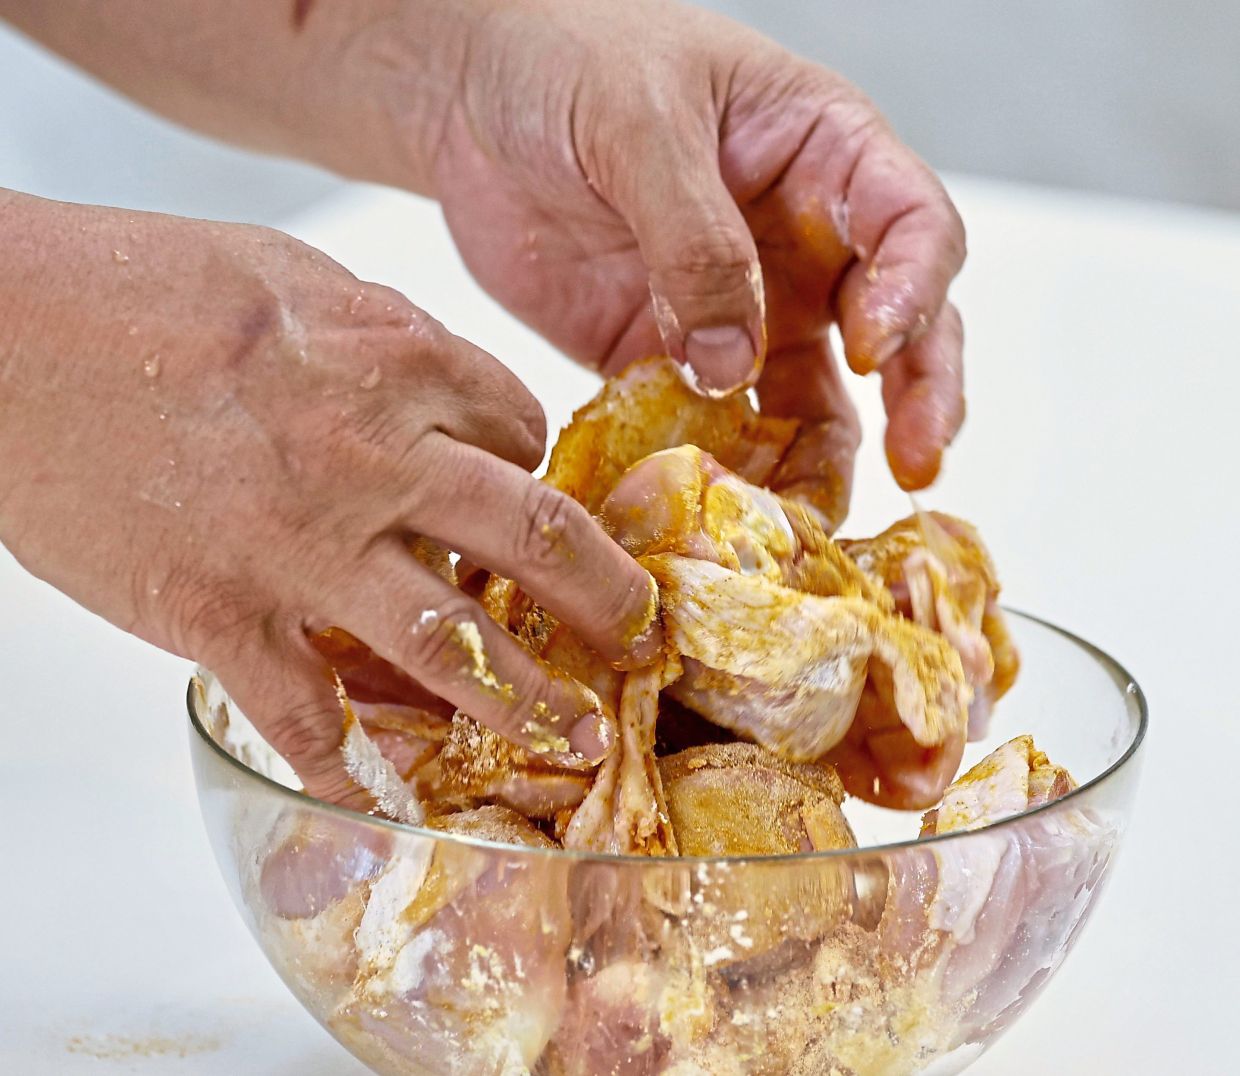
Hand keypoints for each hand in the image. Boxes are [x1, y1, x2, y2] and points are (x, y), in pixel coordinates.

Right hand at [0, 193, 660, 802]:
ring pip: (452, 644)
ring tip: (581, 734)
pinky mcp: (217, 616)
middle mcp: (372, 461)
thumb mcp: (291, 273)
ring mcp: (300, 548)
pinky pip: (307, 713)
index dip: (539, 464)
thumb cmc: (133, 282)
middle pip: (534, 539)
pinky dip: (349, 763)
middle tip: (642, 630)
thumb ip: (383, 329)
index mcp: (394, 363)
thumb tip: (441, 377)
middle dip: (605, 592)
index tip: (535, 491)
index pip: (520, 430)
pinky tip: (384, 794)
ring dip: (528, 699)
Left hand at [420, 1, 965, 527]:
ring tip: (811, 515)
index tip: (871, 344)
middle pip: (897, 333)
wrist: (472, 103)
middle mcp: (804, 245)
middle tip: (917, 461)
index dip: (913, 290)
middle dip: (915, 398)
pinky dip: (733, 472)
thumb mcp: (638, 125)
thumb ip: (693, 240)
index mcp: (824, 155)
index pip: (912, 226)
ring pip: (816, 403)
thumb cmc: (567, 60)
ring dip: (823, 460)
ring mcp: (747, 312)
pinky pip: (725, 430)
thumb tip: (731, 362)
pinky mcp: (679, 364)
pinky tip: (727, 509)